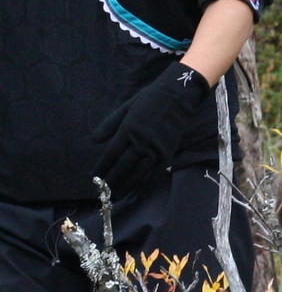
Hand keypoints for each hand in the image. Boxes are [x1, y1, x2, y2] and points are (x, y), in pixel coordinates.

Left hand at [91, 64, 212, 197]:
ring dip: (127, 185)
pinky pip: (155, 170)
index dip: (102, 167)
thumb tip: (94, 141)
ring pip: (139, 172)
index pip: (112, 154)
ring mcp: (156, 148)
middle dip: (112, 180)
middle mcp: (141, 141)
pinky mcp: (168, 151)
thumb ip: (109, 125)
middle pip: (124, 166)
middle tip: (103, 192)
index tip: (94, 177)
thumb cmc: (148, 100)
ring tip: (118, 195)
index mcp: (128, 130)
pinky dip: (146, 181)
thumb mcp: (125, 108)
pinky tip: (138, 189)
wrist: (177, 96)